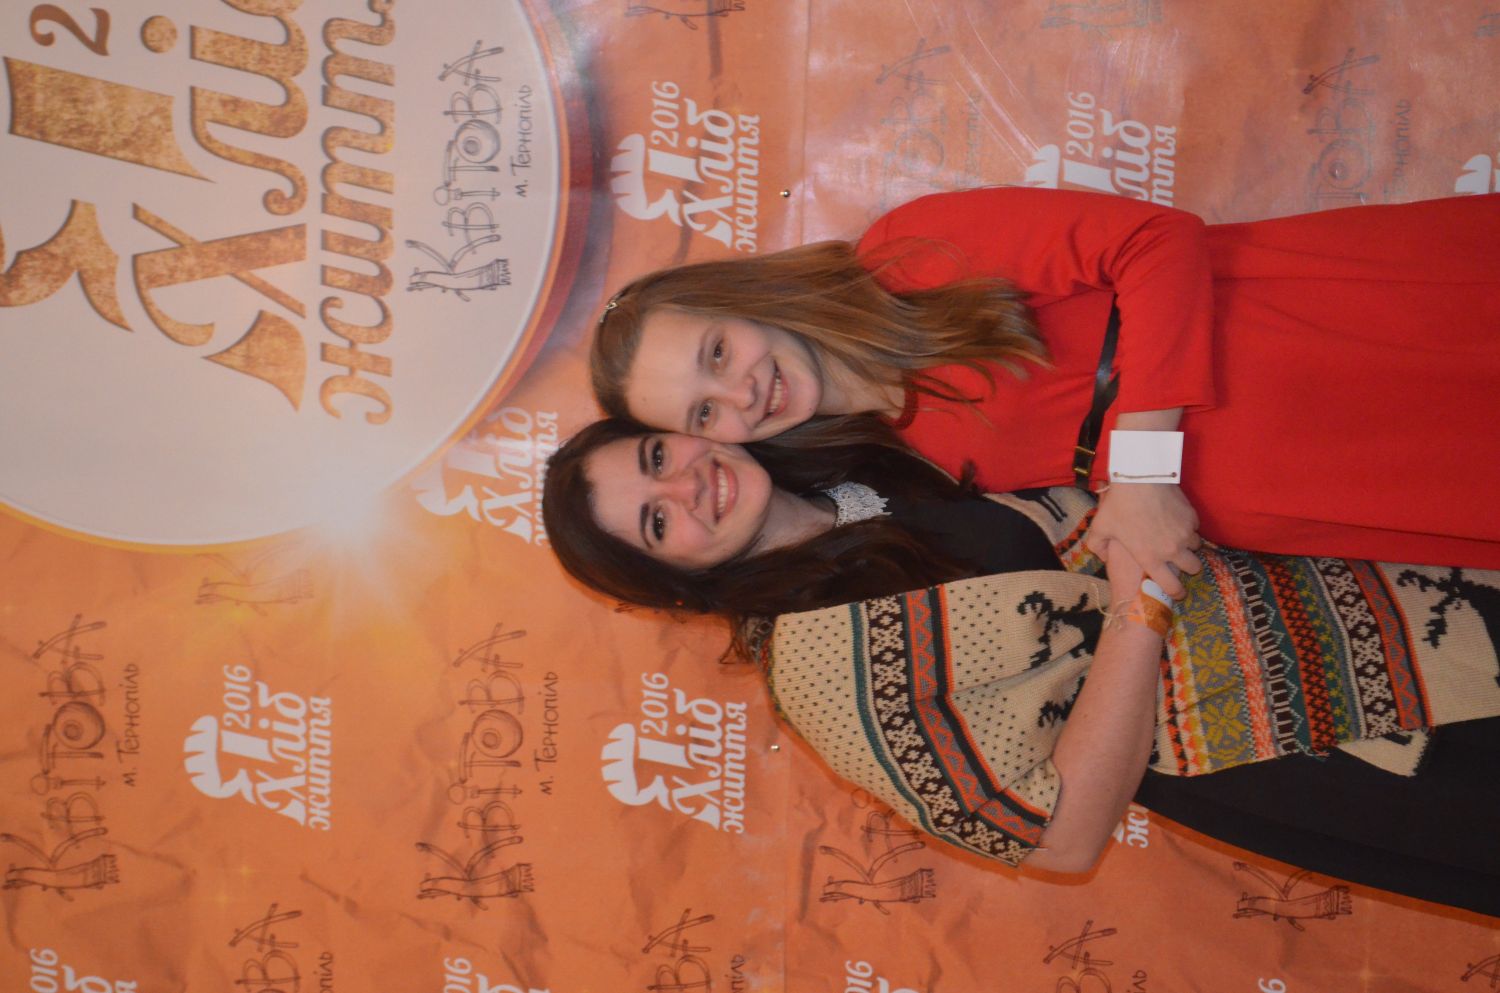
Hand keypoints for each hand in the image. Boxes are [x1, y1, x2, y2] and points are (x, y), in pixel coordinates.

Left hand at [1086, 483, 1201, 598]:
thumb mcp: (1099, 528)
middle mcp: (1171, 550)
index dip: (1176, 592)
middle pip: (1194, 568)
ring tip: (1178, 539)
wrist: (1139, 478)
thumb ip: (1098, 547)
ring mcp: (1185, 533)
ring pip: (1196, 547)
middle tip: (1181, 561)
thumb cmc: (1118, 505)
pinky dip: (1189, 527)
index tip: (1178, 592)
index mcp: (1150, 558)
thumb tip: (1104, 558)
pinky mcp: (1192, 517)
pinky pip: (1196, 528)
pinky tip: (1177, 521)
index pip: (1172, 587)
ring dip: (1189, 546)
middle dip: (1189, 567)